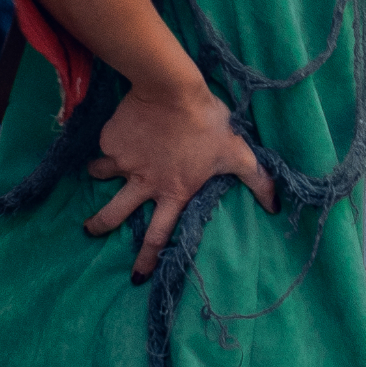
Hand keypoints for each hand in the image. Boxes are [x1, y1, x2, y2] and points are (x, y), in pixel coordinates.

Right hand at [82, 75, 272, 277]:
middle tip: (89, 231)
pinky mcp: (111, 141)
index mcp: (174, 192)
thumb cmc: (208, 123)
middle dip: (100, 226)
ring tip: (97, 172)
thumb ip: (256, 180)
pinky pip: (106, 145)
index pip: (158, 235)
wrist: (172, 89)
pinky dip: (111, 142)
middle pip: (114, 215)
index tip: (137, 276)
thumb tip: (276, 206)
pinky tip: (121, 131)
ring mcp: (123, 162)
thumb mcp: (237, 153)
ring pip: (101, 177)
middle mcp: (144, 183)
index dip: (148, 259)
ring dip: (98, 176)